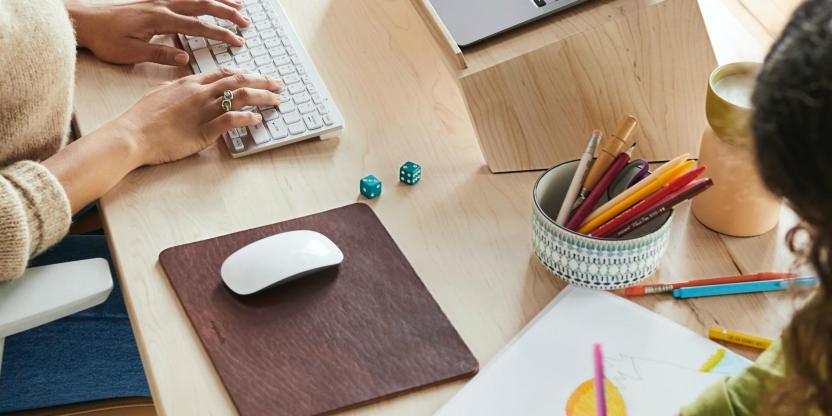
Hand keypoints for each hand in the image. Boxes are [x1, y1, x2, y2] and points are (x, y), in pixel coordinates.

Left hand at [66, 0, 250, 65]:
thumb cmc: (106, 40)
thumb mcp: (130, 53)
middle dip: (227, 14)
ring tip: (239, 5)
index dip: (220, 34)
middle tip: (246, 23)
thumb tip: (183, 58)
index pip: (197, 26)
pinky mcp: (155, 0)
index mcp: (159, 20)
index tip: (237, 41)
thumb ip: (159, 54)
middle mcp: (162, 5)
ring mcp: (159, 0)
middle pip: (202, 5)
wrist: (85, 21)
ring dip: (219, 0)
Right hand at [116, 68, 283, 165]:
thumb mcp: (161, 94)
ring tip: (276, 100)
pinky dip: (247, 118)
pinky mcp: (203, 131)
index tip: (258, 77)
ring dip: (261, 97)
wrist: (132, 135)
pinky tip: (258, 119)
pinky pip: (231, 120)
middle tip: (277, 84)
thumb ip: (179, 91)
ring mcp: (202, 111)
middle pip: (237, 81)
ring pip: (239, 97)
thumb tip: (189, 89)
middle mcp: (199, 93)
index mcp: (189, 83)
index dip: (245, 74)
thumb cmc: (142, 119)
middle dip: (261, 81)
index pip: (224, 73)